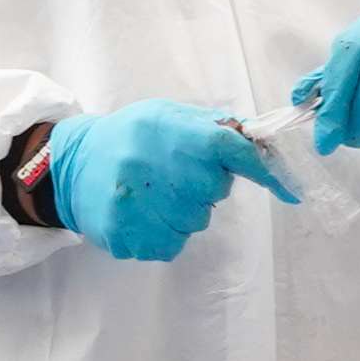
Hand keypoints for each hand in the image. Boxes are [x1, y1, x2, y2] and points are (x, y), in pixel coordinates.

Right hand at [36, 103, 296, 263]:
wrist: (70, 167)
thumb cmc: (128, 138)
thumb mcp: (166, 116)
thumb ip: (211, 127)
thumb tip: (260, 139)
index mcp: (168, 132)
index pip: (229, 149)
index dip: (262, 169)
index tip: (290, 189)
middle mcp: (154, 168)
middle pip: (214, 192)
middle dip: (205, 186)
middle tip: (176, 175)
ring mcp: (140, 207)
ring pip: (194, 222)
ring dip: (184, 212)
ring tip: (154, 194)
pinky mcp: (129, 238)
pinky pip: (172, 245)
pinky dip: (165, 234)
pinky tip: (144, 215)